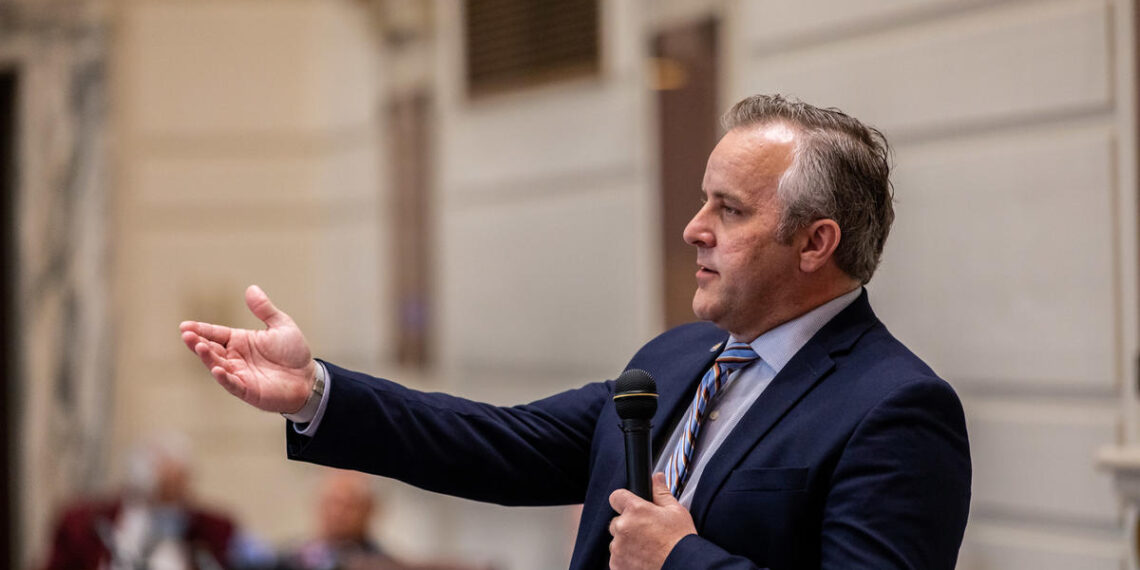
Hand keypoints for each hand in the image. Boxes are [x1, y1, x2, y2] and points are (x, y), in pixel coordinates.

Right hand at [179, 285, 316, 412]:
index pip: (216, 333)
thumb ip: (265, 309)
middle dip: (197, 342)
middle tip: (187, 335)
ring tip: (200, 347)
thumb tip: (251, 289)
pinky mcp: (247, 390)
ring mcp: (240, 374)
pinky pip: (232, 384)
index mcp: (240, 341)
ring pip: (217, 365)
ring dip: (207, 357)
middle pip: (211, 349)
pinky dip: (224, 377)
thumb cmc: (293, 353)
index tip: (185, 325)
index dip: (201, 329)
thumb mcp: (281, 325)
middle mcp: (236, 357)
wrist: (308, 378)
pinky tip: (217, 369)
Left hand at [608, 473, 696, 569]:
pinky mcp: (617, 565)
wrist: (683, 566)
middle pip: (617, 521)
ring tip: (647, 548)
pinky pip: (617, 558)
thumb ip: (661, 492)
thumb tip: (657, 477)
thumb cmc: (681, 541)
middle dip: (628, 525)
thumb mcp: (675, 511)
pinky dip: (626, 558)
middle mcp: (623, 528)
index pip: (616, 496)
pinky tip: (643, 559)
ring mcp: (618, 548)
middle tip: (646, 532)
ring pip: (617, 541)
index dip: (623, 501)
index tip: (630, 507)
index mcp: (635, 510)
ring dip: (627, 543)